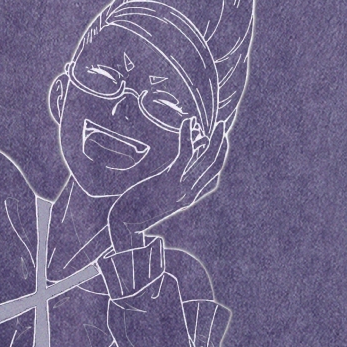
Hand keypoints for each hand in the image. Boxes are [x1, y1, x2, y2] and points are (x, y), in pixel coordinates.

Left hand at [106, 118, 228, 251]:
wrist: (124, 223)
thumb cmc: (137, 207)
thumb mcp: (159, 195)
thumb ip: (172, 182)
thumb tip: (178, 166)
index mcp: (189, 198)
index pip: (213, 176)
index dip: (219, 156)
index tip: (220, 139)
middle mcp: (190, 194)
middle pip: (214, 167)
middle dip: (221, 144)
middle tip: (222, 125)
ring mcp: (182, 189)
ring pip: (206, 160)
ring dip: (214, 139)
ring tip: (216, 123)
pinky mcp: (169, 181)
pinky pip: (185, 155)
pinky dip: (188, 136)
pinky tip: (188, 123)